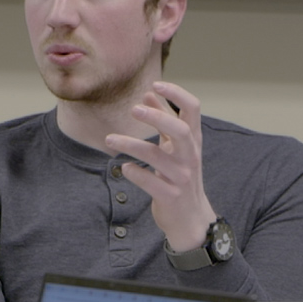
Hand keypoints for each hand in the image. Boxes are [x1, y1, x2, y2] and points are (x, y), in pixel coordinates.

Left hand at [104, 81, 218, 252]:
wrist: (190, 218)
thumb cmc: (180, 176)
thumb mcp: (175, 147)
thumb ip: (164, 119)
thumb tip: (150, 92)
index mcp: (192, 140)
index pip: (193, 109)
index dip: (176, 93)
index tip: (155, 84)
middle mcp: (190, 156)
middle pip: (180, 130)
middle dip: (157, 117)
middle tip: (133, 109)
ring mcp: (181, 177)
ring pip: (157, 156)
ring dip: (131, 145)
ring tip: (109, 140)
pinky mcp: (170, 196)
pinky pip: (150, 182)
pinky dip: (135, 173)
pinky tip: (124, 169)